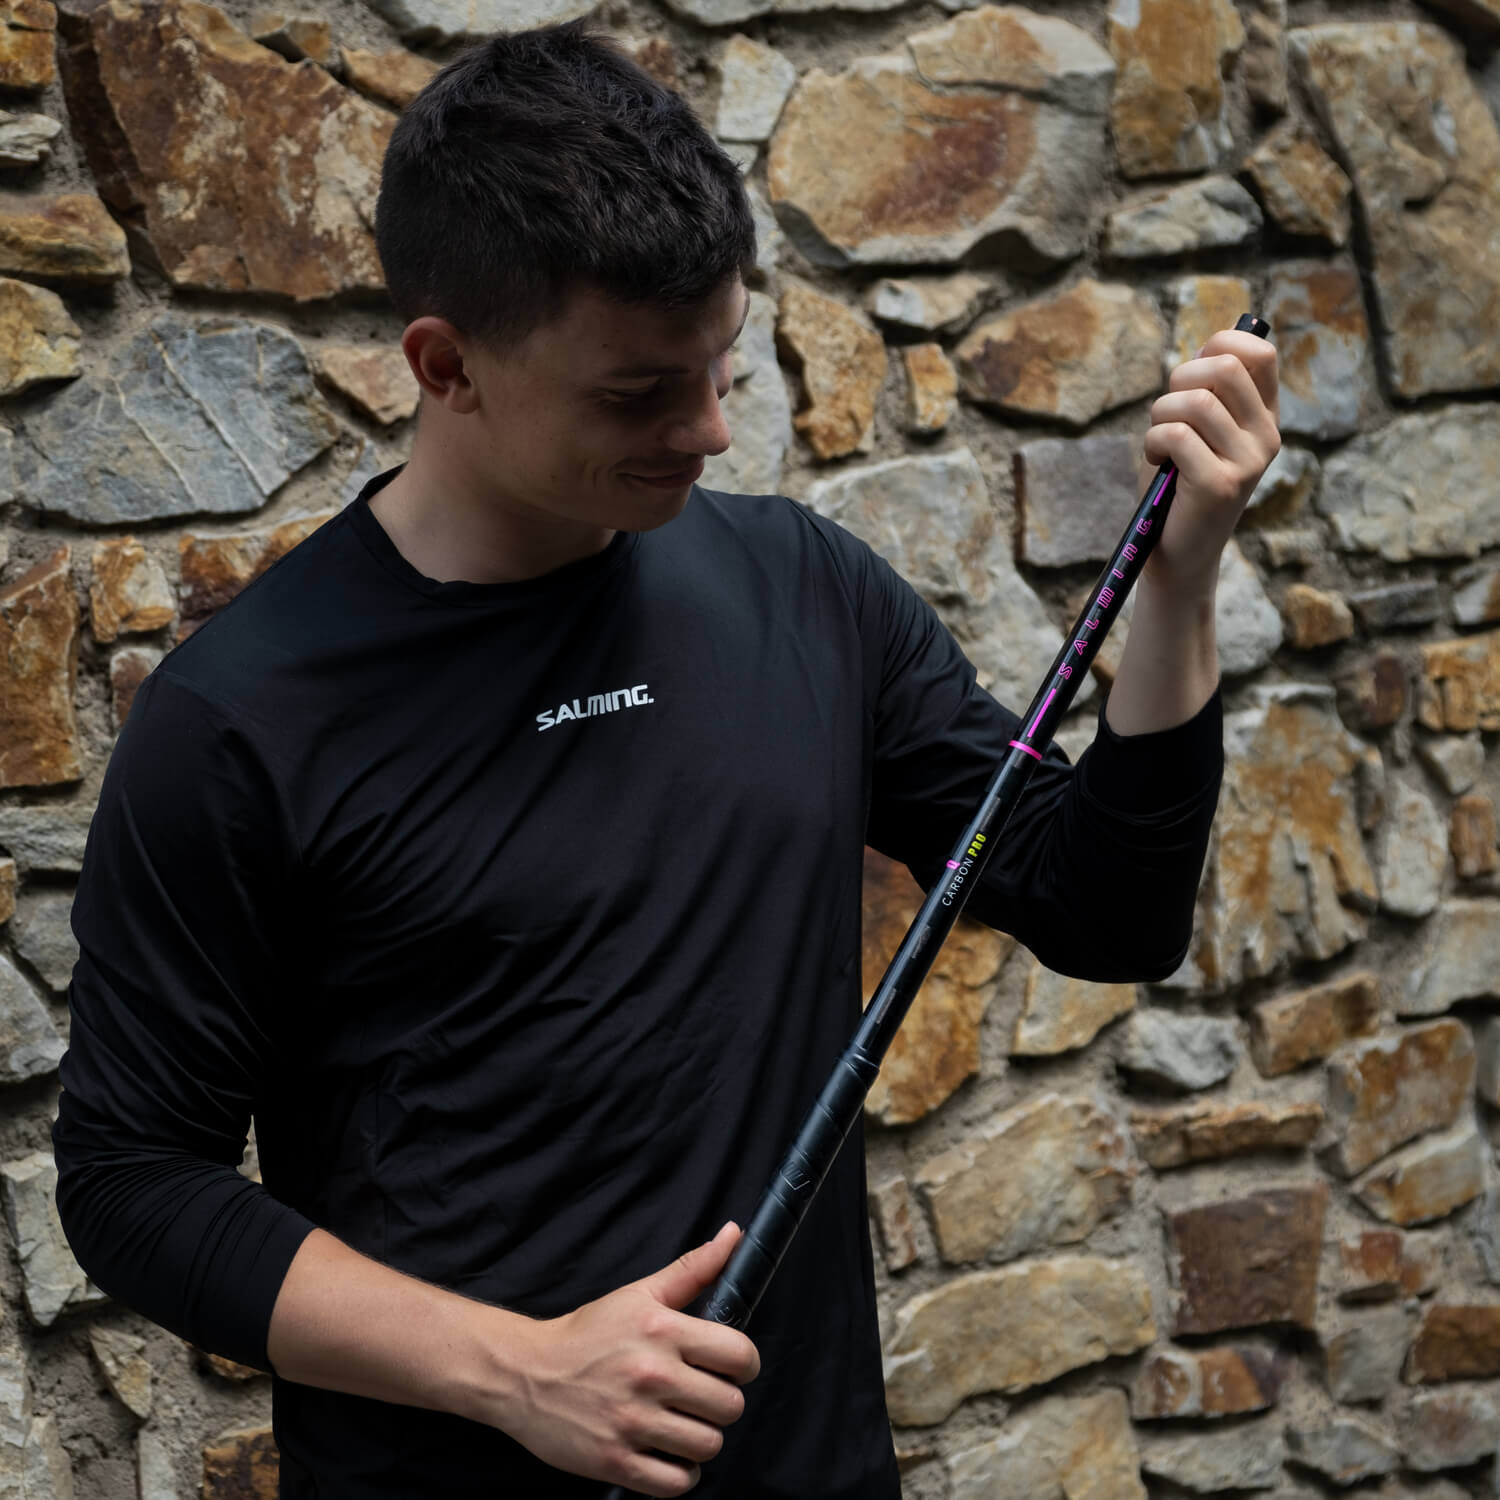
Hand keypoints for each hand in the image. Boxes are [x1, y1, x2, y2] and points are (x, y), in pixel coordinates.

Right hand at [504, 1222, 759, 1496]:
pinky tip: (667, 1454)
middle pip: (730, 1407)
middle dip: (720, 1403)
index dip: (743, 1365)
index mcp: (661, 1330)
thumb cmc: (587, 1333)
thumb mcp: (639, 1293)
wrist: (526, 1373)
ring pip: (708, 1446)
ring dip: (700, 1439)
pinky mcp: (615, 1461)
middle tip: (699, 1397)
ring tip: (681, 1425)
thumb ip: (694, 1268)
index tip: (729, 1368)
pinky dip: (679, 1474)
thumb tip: (734, 1234)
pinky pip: (676, 1483)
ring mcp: (632, 1421)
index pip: (740, 1356)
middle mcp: (650, 1374)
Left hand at [1141, 328, 1280, 597]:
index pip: (1261, 352)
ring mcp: (1248, 462)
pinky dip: (1153, 441)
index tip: (1192, 376)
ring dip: (1160, 414)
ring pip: (1196, 401)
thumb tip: (1210, 345)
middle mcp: (1266, 436)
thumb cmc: (1177, 486)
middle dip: (1180, 379)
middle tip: (1167, 412)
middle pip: (1225, 366)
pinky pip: (1177, 435)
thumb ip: (1206, 390)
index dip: (1219, 345)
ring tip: (1158, 442)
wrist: (1177, 554)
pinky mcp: (1220, 484)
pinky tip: (1156, 461)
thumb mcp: (1197, 430)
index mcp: (1264, 417)